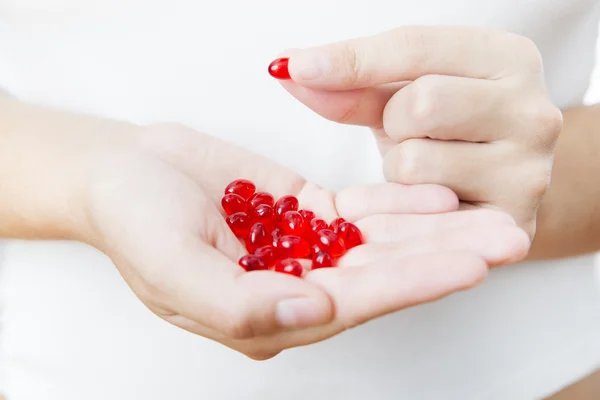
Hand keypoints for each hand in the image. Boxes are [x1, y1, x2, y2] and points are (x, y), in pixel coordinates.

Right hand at [81, 122, 527, 359]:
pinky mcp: (302, 210)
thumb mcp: (171, 269)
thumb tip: (314, 312)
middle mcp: (293, 286)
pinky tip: (435, 196)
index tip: (466, 265)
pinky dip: (395, 202)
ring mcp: (300, 246)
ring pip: (378, 241)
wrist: (123, 172)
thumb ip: (240, 303)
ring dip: (432, 228)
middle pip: (379, 274)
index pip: (350, 303)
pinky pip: (357, 209)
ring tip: (489, 218)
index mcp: (265, 315)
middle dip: (442, 258)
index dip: (409, 284)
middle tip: (504, 240)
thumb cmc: (134, 222)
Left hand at [276, 26, 561, 237]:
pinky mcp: (512, 224)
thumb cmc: (449, 131)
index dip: (350, 59)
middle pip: (420, 103)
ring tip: (426, 169)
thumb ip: (353, 85)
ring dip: (400, 169)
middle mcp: (532, 110)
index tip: (297, 66)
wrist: (499, 185)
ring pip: (415, 161)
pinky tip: (432, 199)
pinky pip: (423, 213)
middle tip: (410, 132)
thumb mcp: (405, 97)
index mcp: (508, 58)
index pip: (416, 47)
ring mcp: (529, 171)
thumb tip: (288, 67)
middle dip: (393, 121)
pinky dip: (408, 206)